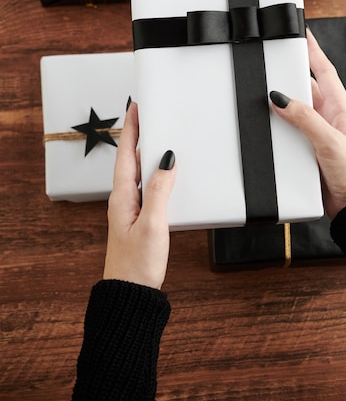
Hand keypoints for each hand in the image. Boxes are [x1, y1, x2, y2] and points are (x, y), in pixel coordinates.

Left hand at [103, 101, 175, 288]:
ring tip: (161, 137)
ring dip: (149, 154)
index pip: (125, 153)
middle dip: (140, 135)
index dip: (132, 129)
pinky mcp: (141, 218)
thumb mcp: (153, 224)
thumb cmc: (137, 264)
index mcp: (122, 196)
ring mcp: (131, 209)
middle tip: (150, 115)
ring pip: (140, 173)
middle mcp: (124, 199)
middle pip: (131, 159)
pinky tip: (168, 175)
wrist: (131, 293)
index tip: (136, 107)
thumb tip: (167, 161)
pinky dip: (157, 174)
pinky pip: (149, 187)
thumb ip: (160, 191)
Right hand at [270, 28, 345, 218]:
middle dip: (289, 74)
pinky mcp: (305, 150)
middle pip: (305, 88)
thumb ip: (305, 119)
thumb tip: (281, 98)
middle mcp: (327, 118)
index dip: (313, 51)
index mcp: (339, 109)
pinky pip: (288, 131)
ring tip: (262, 93)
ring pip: (293, 110)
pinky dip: (276, 127)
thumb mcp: (330, 141)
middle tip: (272, 60)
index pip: (324, 72)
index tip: (303, 33)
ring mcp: (316, 133)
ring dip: (280, 104)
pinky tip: (265, 126)